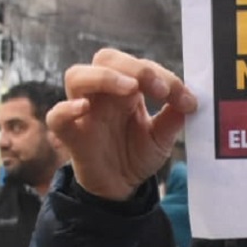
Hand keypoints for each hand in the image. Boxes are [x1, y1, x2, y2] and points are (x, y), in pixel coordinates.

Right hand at [57, 49, 197, 200]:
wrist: (120, 188)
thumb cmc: (137, 155)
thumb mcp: (161, 138)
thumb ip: (173, 119)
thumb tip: (190, 103)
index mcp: (126, 89)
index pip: (140, 67)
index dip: (165, 77)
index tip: (187, 100)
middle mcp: (103, 94)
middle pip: (106, 59)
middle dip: (135, 67)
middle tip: (160, 89)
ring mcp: (84, 112)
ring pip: (77, 76)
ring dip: (104, 77)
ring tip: (131, 89)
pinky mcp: (70, 135)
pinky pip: (56, 116)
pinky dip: (67, 109)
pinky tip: (84, 108)